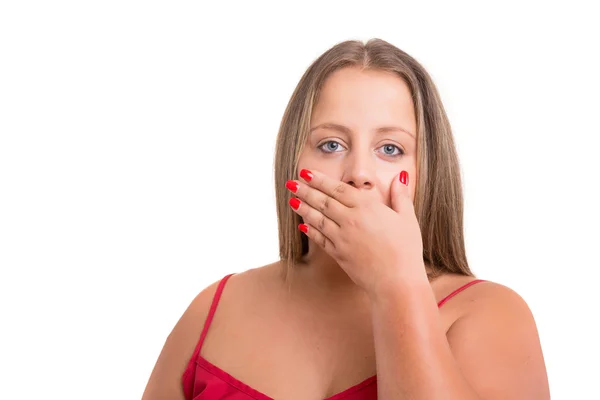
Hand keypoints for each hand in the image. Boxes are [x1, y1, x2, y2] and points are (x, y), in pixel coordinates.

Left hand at [286, 168, 426, 295]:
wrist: (397, 282)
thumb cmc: (406, 250)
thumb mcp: (408, 219)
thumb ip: (401, 196)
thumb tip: (400, 177)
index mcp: (367, 207)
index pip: (339, 189)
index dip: (320, 180)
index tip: (306, 172)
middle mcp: (350, 220)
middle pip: (323, 201)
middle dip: (305, 190)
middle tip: (291, 182)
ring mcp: (342, 238)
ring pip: (317, 219)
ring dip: (303, 208)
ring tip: (291, 199)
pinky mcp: (338, 254)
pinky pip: (320, 238)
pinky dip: (310, 230)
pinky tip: (302, 225)